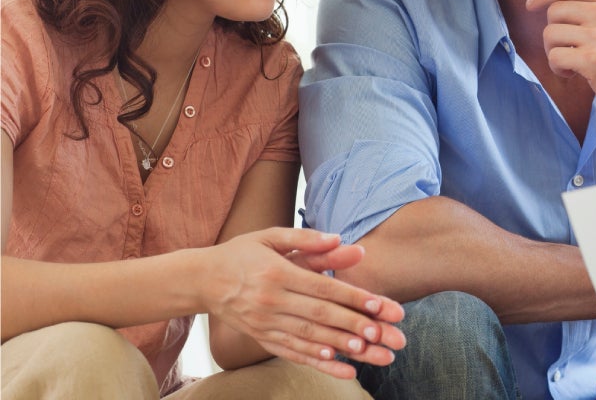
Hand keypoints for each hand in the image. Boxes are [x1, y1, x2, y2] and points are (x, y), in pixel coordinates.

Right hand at [203, 227, 405, 377]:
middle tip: (386, 335)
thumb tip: (341, 239)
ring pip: (310, 338)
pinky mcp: (262, 338)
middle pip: (320, 316)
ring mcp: (265, 323)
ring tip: (372, 353)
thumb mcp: (271, 236)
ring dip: (342, 347)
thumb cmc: (243, 253)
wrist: (202, 280)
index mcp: (277, 272)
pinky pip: (292, 352)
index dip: (353, 298)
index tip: (381, 306)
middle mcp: (271, 301)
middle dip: (356, 326)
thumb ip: (307, 239)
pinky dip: (317, 360)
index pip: (323, 288)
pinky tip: (341, 365)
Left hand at [526, 0, 595, 118]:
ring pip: (550, 34)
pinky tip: (574, 74)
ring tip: (572, 64)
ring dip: (553, 52)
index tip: (531, 5)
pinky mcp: (593, 60)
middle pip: (555, 10)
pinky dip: (558, 68)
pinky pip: (555, 57)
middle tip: (565, 49)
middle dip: (553, 31)